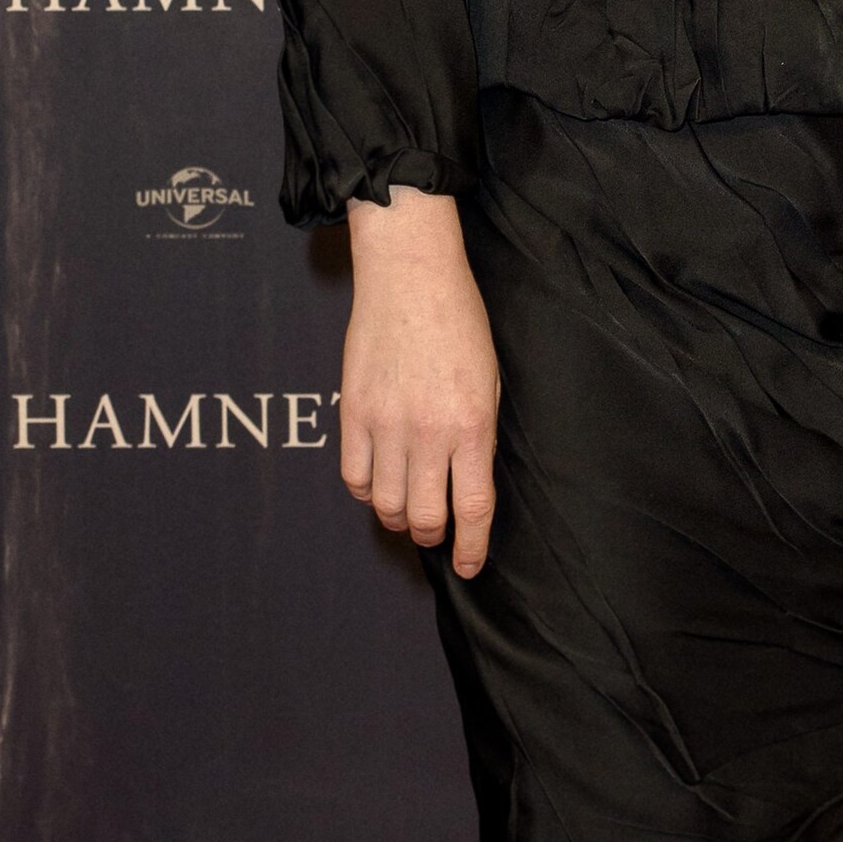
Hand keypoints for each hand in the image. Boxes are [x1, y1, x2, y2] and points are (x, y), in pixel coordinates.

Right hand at [340, 184, 499, 577]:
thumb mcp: (490, 379)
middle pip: (425, 516)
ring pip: (385, 504)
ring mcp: (386, 424)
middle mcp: (428, 432)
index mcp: (472, 424)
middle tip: (438, 531)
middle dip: (434, 535)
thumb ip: (479, 435)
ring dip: (399, 517)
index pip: (472, 509)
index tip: (468, 566)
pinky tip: (378, 481)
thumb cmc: (460, 322)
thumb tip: (468, 483)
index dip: (470, 548)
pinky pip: (353, 476)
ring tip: (409, 507)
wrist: (411, 275)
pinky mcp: (353, 412)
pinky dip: (365, 490)